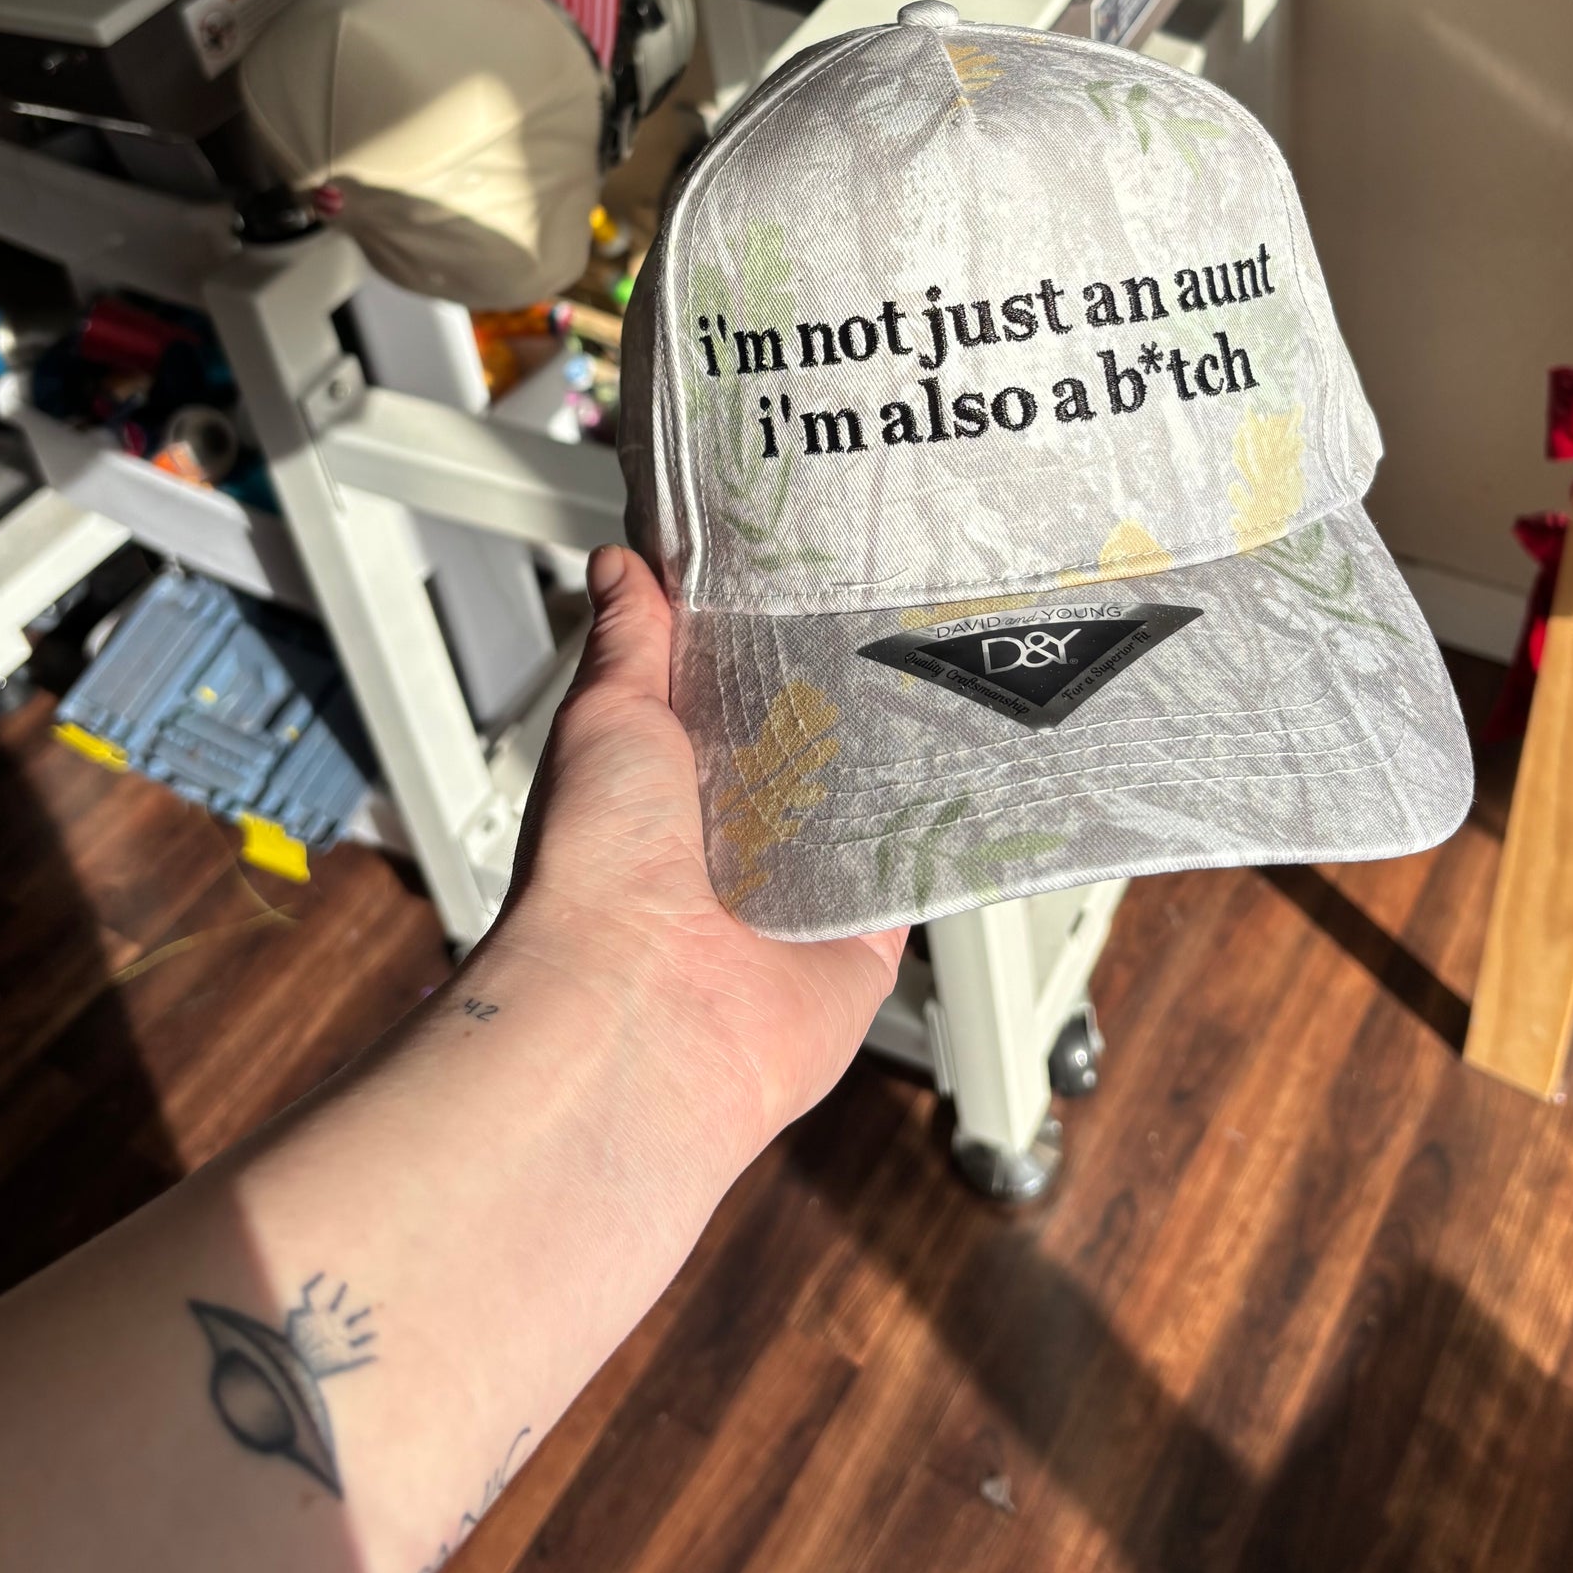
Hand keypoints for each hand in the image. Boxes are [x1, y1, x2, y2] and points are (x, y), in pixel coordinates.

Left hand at [495, 547, 905, 1166]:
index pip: (739, 699)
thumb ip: (628, 641)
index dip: (774, 645)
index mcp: (672, 785)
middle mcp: (736, 841)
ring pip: (876, 808)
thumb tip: (618, 566)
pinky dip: (945, 840)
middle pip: (818, 749)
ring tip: (954, 678)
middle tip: (903, 622)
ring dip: (907, 762)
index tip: (818, 582)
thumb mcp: (607, 714)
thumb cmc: (596, 871)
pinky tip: (976, 777)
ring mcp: (801, 894)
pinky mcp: (861, 943)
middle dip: (854, 698)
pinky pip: (918, 879)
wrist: (637, 1005)